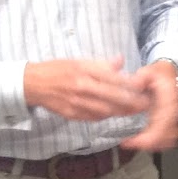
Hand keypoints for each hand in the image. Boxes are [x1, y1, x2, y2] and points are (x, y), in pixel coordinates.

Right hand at [24, 56, 151, 121]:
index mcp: (85, 71)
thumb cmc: (58, 69)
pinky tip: (114, 113)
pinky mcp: (71, 114)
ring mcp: (77, 103)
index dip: (130, 85)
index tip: (143, 88)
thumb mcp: (79, 61)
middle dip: (131, 102)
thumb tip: (121, 61)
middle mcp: (82, 87)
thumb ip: (101, 64)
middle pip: (112, 97)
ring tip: (134, 111)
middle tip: (145, 104)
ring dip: (121, 112)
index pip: (113, 79)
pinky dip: (105, 116)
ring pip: (105, 110)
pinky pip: (93, 117)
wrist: (32, 84)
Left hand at [118, 61, 177, 152]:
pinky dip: (155, 143)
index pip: (164, 122)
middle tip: (128, 143)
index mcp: (170, 100)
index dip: (151, 136)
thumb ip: (141, 77)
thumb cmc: (159, 74)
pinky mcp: (171, 123)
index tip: (135, 141)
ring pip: (168, 140)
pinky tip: (141, 141)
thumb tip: (135, 85)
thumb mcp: (148, 71)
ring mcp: (174, 118)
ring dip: (151, 145)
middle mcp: (175, 111)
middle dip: (147, 144)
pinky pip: (167, 139)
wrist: (169, 73)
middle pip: (167, 136)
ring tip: (133, 142)